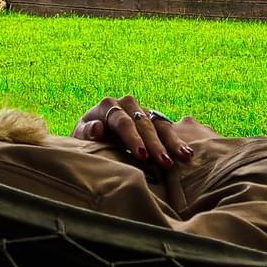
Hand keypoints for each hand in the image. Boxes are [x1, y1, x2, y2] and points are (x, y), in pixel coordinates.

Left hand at [76, 96, 191, 168]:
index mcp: (107, 105)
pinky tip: (188, 153)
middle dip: (155, 144)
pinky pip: (166, 129)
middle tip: (165, 162)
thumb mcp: (78, 137)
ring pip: (159, 124)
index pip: (123, 121)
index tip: (142, 155)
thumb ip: (85, 133)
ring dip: (172, 142)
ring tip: (184, 157)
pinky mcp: (152, 119)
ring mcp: (142, 110)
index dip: (133, 138)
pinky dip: (177, 141)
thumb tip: (97, 128)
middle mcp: (127, 104)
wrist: (92, 134)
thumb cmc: (85, 139)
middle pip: (144, 124)